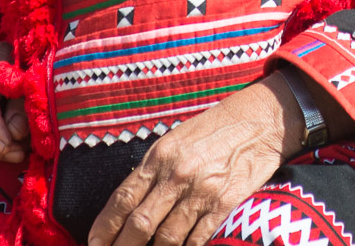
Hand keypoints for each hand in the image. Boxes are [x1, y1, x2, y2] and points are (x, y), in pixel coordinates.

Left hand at [86, 76, 302, 245]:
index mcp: (159, 156)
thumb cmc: (214, 129)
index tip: (95, 244)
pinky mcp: (225, 203)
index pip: (123, 198)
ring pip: (167, 238)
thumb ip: (153, 170)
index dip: (105, 227)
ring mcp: (201, 191)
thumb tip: (130, 202)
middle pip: (139, 224)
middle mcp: (176, 174)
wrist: (259, 121)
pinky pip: (197, 239)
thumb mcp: (176, 139)